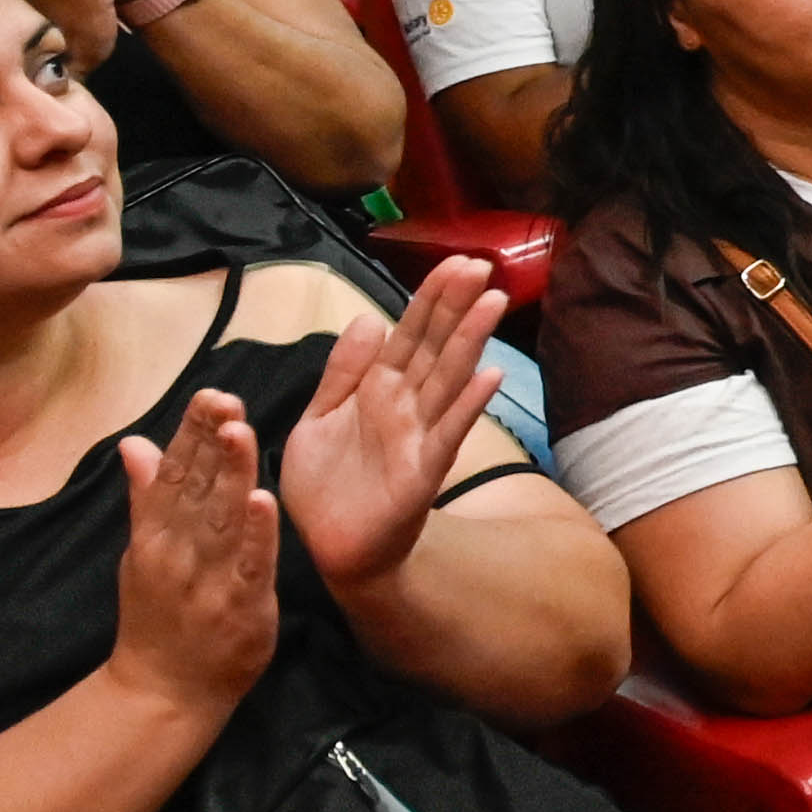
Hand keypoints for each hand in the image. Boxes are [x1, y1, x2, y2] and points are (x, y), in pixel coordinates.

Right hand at [104, 391, 285, 719]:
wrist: (163, 692)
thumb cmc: (157, 616)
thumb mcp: (142, 552)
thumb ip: (147, 496)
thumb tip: (134, 442)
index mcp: (156, 535)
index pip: (174, 473)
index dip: (191, 433)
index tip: (208, 393)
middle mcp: (178, 552)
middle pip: (196, 488)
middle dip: (212, 441)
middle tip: (226, 398)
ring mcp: (208, 580)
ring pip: (221, 519)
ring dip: (231, 474)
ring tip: (241, 431)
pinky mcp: (240, 606)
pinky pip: (249, 565)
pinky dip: (255, 534)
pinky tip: (263, 500)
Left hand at [279, 260, 511, 600]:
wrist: (332, 548)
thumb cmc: (327, 486)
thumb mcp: (318, 417)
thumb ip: (342, 371)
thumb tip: (370, 318)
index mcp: (377, 389)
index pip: (408, 333)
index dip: (430, 298)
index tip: (455, 262)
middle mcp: (405, 406)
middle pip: (434, 346)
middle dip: (455, 306)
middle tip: (480, 265)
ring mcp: (418, 436)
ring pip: (447, 379)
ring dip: (471, 341)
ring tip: (493, 302)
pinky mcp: (422, 472)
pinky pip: (448, 433)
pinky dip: (469, 405)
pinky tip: (490, 377)